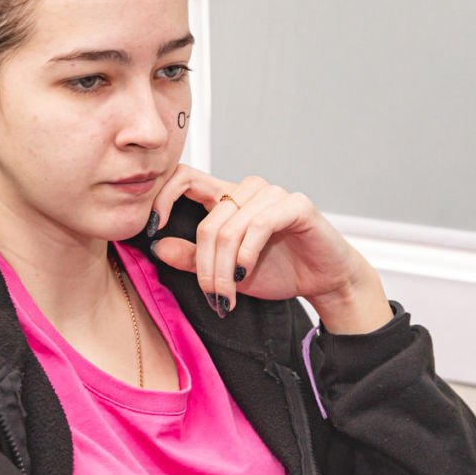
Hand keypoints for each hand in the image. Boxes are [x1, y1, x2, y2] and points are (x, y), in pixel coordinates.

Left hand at [146, 166, 391, 332]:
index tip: (151, 228)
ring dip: (223, 268)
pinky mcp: (295, 204)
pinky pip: (259, 225)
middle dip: (204, 266)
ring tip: (227, 295)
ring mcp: (273, 194)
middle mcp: (248, 190)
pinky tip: (243, 273)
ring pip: (229, 227)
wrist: (324, 281)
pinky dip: (246, 254)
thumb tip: (158, 245)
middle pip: (207, 221)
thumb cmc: (279, 270)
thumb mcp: (226, 272)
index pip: (184, 178)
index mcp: (227, 198)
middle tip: (212, 296)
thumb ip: (193, 258)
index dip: (163, 197)